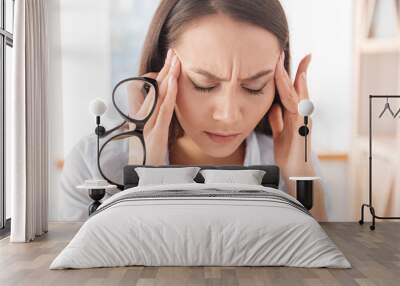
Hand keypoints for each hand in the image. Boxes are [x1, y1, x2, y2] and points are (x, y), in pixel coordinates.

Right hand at [129, 49, 180, 164]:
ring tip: (175, 60)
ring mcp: (150, 123)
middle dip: (167, 69)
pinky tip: (174, 82)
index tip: (172, 60)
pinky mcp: (156, 132)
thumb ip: (157, 120)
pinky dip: (169, 95)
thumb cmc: (147, 156)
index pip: (156, 91)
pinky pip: (163, 110)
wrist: (142, 175)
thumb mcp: (153, 135)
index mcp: (146, 115)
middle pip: (157, 89)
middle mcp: (146, 116)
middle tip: (174, 52)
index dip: (164, 75)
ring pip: (160, 96)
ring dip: (168, 77)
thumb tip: (165, 107)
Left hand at [269, 51, 311, 171]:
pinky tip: (297, 82)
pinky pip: (298, 108)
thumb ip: (277, 118)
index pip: (291, 90)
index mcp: (293, 114)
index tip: (282, 58)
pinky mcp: (300, 128)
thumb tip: (273, 106)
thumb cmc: (289, 153)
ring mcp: (302, 120)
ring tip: (283, 62)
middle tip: (284, 50)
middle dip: (291, 69)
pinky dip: (297, 94)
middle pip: (296, 87)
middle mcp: (300, 114)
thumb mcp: (279, 132)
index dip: (288, 74)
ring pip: (296, 95)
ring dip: (290, 77)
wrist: (295, 172)